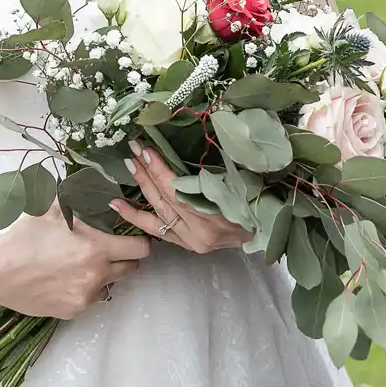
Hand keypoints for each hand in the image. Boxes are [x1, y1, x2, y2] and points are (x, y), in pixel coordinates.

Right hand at [0, 207, 149, 320]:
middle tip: (111, 248)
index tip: (131, 236)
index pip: (140, 249)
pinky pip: (89, 298)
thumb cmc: (23, 236)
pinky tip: (66, 277)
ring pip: (110, 284)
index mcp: (97, 250)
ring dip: (104, 273)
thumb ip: (80, 200)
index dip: (139, 240)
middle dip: (125, 257)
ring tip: (82, 262)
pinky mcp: (71, 312)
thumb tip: (98, 187)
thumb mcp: (53, 209)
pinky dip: (84, 288)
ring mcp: (84, 297)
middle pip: (131, 269)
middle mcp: (96, 277)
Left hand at [112, 146, 252, 253]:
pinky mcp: (187, 245)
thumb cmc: (259, 200)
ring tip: (128, 167)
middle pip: (166, 200)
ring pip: (158, 215)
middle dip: (147, 173)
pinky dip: (136, 217)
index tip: (146, 150)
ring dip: (141, 189)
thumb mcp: (241, 182)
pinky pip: (156, 231)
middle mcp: (202, 233)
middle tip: (133, 150)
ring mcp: (193, 241)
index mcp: (218, 216)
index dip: (161, 170)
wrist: (268, 230)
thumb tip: (197, 140)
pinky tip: (118, 205)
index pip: (179, 191)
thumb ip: (215, 171)